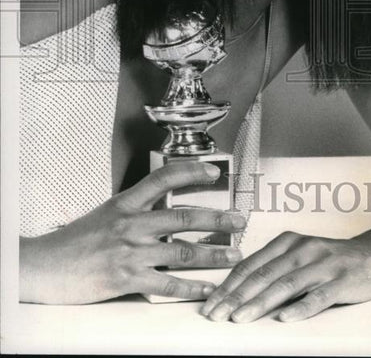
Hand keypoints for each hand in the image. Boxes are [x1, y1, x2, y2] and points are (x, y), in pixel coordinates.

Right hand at [20, 160, 245, 303]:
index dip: (191, 172)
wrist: (42, 268)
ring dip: (213, 254)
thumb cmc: (73, 243)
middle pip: (184, 217)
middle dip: (217, 219)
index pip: (164, 178)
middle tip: (239, 221)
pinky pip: (167, 283)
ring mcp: (129, 252)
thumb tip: (164, 210)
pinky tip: (207, 288)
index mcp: (125, 203)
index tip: (213, 172)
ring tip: (234, 255)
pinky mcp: (126, 280)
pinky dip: (191, 287)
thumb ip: (134, 211)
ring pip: (182, 252)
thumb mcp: (105, 214)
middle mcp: (131, 224)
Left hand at [200, 230, 370, 322]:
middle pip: (265, 274)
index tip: (210, 304)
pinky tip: (286, 318)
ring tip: (241, 318)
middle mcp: (303, 249)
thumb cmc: (328, 260)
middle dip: (237, 296)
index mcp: (288, 242)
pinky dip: (301, 307)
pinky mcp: (343, 280)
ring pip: (287, 284)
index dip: (229, 285)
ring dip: (261, 303)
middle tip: (217, 315)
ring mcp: (324, 264)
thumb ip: (272, 268)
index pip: (252, 265)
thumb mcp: (298, 256)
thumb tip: (234, 291)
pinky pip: (320, 295)